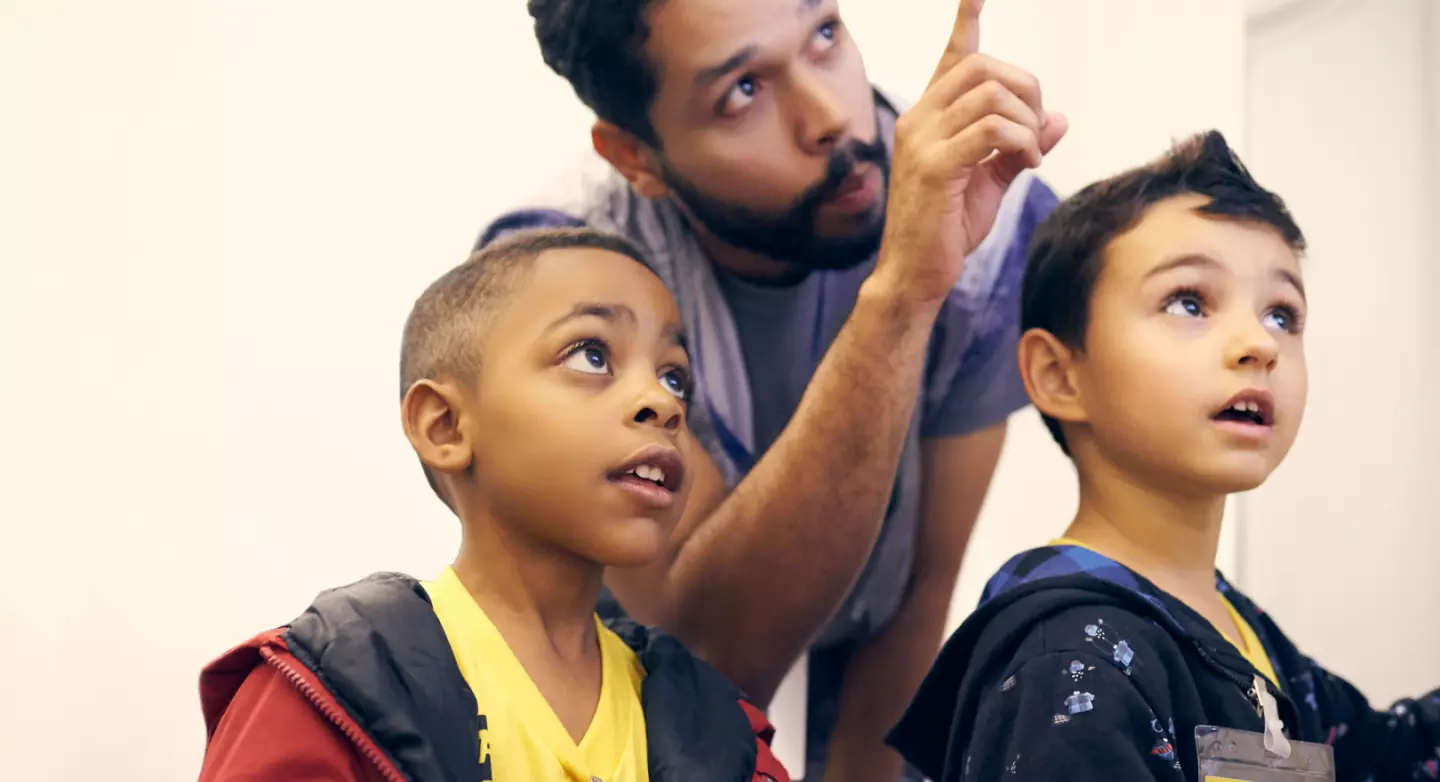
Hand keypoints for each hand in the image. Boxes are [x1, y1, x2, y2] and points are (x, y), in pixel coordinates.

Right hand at [873, 0, 1067, 306]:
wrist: (914, 276)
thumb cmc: (947, 230)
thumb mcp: (992, 181)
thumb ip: (1019, 145)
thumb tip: (1059, 118)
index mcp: (929, 117)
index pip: (951, 56)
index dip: (966, 20)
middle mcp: (920, 119)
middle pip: (985, 66)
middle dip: (1028, 90)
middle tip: (1036, 132)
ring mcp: (923, 141)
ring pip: (992, 94)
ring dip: (1028, 122)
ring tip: (1032, 156)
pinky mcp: (935, 167)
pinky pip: (992, 130)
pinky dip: (1023, 142)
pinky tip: (1029, 163)